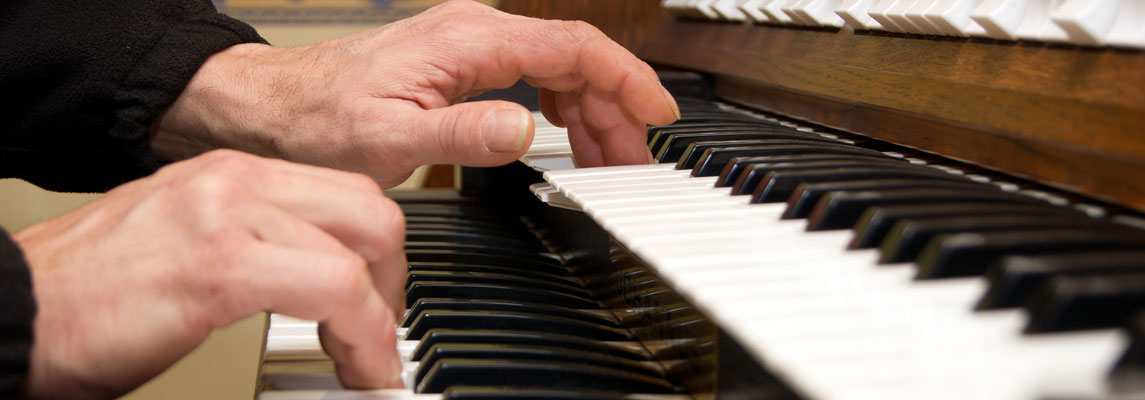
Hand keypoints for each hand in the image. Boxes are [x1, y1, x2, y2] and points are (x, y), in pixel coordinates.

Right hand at [14, 150, 406, 398]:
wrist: (14, 310)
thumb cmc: (86, 294)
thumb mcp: (185, 243)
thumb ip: (253, 245)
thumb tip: (312, 281)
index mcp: (228, 176)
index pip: (345, 193)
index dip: (376, 255)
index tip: (377, 301)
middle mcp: (234, 182)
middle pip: (369, 212)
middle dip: (391, 280)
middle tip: (379, 331)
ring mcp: (226, 216)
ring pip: (362, 249)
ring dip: (381, 318)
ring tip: (368, 361)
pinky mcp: (219, 266)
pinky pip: (334, 291)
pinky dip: (362, 338)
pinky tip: (356, 369)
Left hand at [152, 0, 679, 187]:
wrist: (274, 108)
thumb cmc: (319, 120)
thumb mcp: (389, 138)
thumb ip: (462, 133)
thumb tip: (525, 129)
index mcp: (469, 41)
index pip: (573, 48)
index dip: (625, 79)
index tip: (656, 113)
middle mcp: (475, 31)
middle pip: (575, 58)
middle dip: (615, 108)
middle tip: (633, 160)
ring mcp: (469, 44)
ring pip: (557, 67)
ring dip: (591, 111)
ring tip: (607, 158)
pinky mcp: (460, 62)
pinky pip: (532, 75)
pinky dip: (560, 107)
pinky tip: (564, 135)